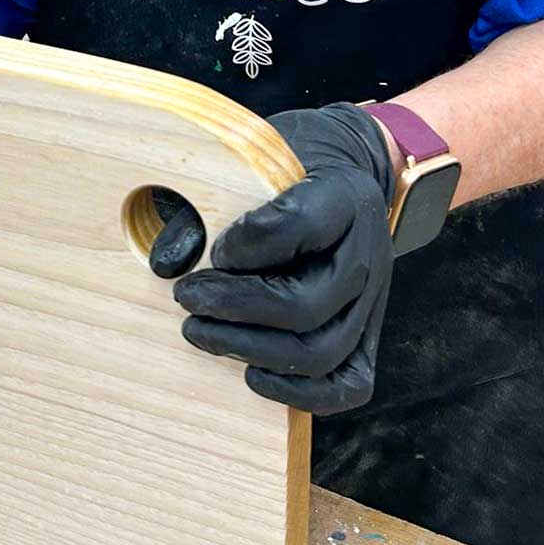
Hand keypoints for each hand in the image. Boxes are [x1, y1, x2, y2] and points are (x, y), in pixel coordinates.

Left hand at [150, 104, 396, 413]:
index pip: (302, 223)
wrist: (348, 179)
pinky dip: (298, 393)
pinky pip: (347, 385)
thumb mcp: (269, 152)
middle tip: (186, 296)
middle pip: (305, 304)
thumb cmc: (295, 169)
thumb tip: (172, 247)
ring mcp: (370, 303)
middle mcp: (366, 255)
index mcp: (343, 199)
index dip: (249, 242)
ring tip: (199, 331)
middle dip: (234, 307)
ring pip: (320, 351)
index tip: (213, 247)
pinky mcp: (367, 339)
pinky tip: (250, 374)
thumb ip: (231, 181)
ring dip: (250, 349)